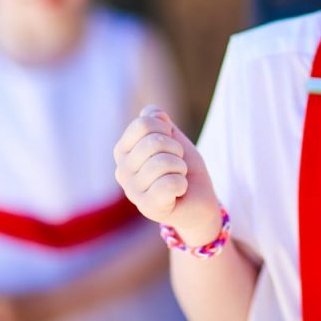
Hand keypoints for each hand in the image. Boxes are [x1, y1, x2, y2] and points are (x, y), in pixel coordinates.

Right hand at [114, 105, 221, 246]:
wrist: (198, 199)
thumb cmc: (182, 167)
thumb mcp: (173, 138)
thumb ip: (161, 122)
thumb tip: (153, 113)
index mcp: (123, 150)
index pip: (143, 123)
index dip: (166, 130)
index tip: (170, 145)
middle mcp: (121, 170)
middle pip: (154, 141)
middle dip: (176, 150)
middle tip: (177, 164)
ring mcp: (132, 191)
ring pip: (163, 162)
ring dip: (181, 168)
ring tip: (177, 177)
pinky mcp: (147, 207)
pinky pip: (169, 183)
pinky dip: (182, 184)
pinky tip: (178, 192)